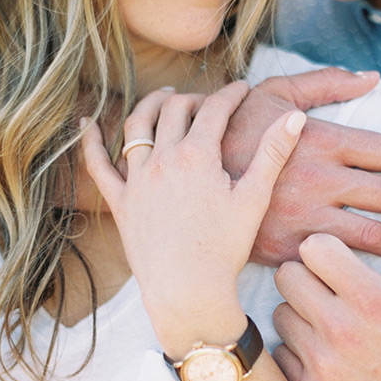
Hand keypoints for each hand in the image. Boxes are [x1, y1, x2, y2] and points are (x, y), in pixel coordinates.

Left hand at [81, 82, 304, 341]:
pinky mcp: (119, 202)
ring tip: (164, 98)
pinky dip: (89, 141)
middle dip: (193, 98)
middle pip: (175, 109)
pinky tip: (85, 123)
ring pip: (137, 125)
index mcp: (198, 156)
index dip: (231, 94)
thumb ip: (273, 153)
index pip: (215, 109)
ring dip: (151, 105)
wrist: (187, 290)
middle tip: (207, 102)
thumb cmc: (224, 249)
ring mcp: (137, 179)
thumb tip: (295, 116)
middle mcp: (162, 159)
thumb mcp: (254, 198)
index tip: (242, 89)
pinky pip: (97, 165)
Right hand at [222, 68, 380, 265]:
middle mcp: (320, 180)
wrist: (184, 180)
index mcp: (321, 139)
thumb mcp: (274, 93)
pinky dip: (362, 267)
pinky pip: (336, 261)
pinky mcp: (288, 248)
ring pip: (372, 236)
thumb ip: (325, 82)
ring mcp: (304, 217)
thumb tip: (372, 77)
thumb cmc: (232, 131)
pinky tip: (376, 271)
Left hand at [272, 183, 380, 380]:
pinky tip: (323, 353)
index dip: (322, 248)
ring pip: (281, 315)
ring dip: (298, 314)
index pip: (313, 248)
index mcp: (372, 299)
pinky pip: (280, 354)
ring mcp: (323, 365)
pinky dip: (295, 352)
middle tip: (323, 287)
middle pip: (288, 277)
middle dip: (304, 276)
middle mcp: (343, 330)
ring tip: (326, 321)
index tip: (334, 258)